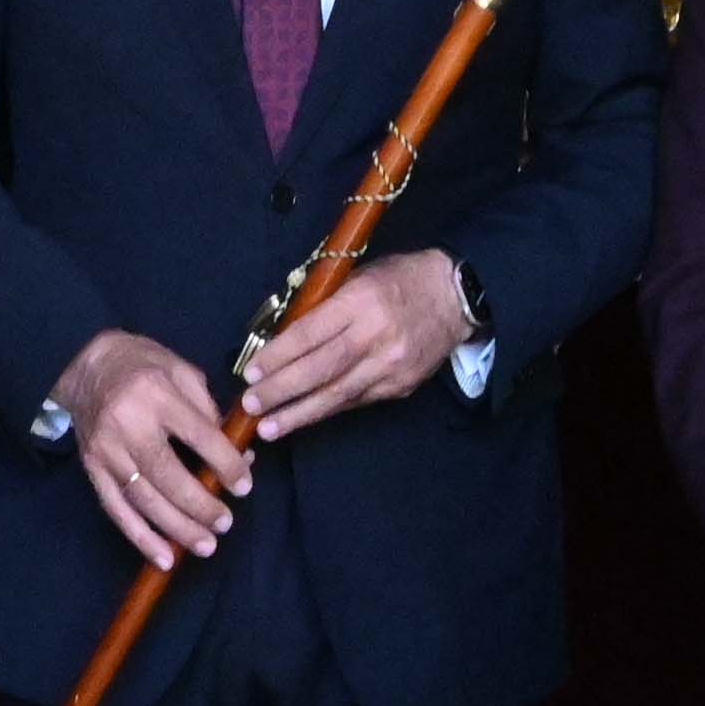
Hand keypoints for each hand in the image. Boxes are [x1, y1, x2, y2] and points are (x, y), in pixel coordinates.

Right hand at [53, 330, 254, 570]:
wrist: (85, 365)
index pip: (197, 435)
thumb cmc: (143, 365)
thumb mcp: (181, 371)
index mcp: (156, 394)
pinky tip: (164, 558)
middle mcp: (128, 424)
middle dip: (200, 505)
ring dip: (176, 528)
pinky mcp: (92, 469)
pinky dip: (140, 537)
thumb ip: (208, 411)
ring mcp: (106, 451)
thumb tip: (237, 455)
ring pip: (143, 498)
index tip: (244, 485)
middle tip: (225, 523)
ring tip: (205, 545)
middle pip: (167, 474)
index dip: (224, 463)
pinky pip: (116, 509)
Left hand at [239, 250, 470, 443]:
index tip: (251, 372)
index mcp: (361, 300)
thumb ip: (323, 306)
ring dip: (299, 414)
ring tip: (268, 428)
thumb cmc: (398, 279)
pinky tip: (303, 418)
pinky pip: (356, 401)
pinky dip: (327, 410)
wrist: (454, 297)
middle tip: (250, 405)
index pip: (310, 333)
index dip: (278, 356)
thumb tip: (280, 336)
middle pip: (321, 369)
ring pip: (338, 395)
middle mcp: (376, 335)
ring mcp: (391, 365)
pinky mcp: (401, 386)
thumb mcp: (358, 277)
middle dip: (281, 390)